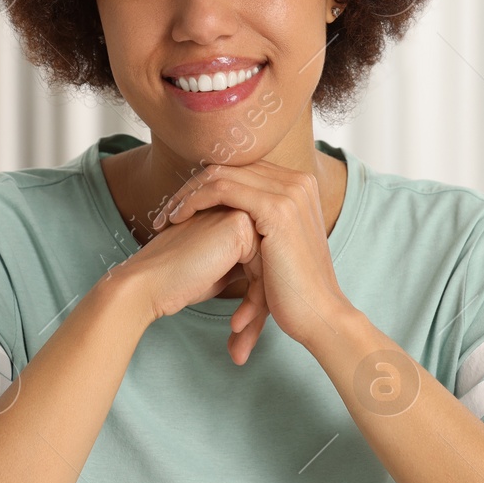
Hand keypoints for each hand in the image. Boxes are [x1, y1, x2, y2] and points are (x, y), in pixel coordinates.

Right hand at [117, 206, 263, 359]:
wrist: (148, 282)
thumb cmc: (177, 281)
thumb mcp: (220, 272)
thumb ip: (246, 267)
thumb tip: (270, 285)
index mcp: (234, 222)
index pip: (262, 263)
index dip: (255, 300)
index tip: (242, 329)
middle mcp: (239, 212)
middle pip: (268, 266)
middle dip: (258, 308)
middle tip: (242, 342)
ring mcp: (240, 215)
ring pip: (269, 269)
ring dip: (257, 311)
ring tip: (239, 341)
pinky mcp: (239, 226)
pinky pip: (264, 270)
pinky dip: (254, 304)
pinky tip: (235, 326)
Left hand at [150, 159, 352, 358]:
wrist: (319, 315)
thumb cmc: (294, 290)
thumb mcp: (276, 248)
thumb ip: (258, 226)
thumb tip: (231, 217)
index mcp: (297, 186)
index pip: (240, 170)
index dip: (205, 186)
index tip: (179, 209)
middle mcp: (297, 181)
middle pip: (228, 167)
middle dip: (191, 188)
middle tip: (165, 212)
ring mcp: (290, 191)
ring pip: (220, 174)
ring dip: (186, 194)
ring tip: (166, 219)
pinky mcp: (277, 207)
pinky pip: (221, 189)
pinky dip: (194, 201)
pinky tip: (177, 219)